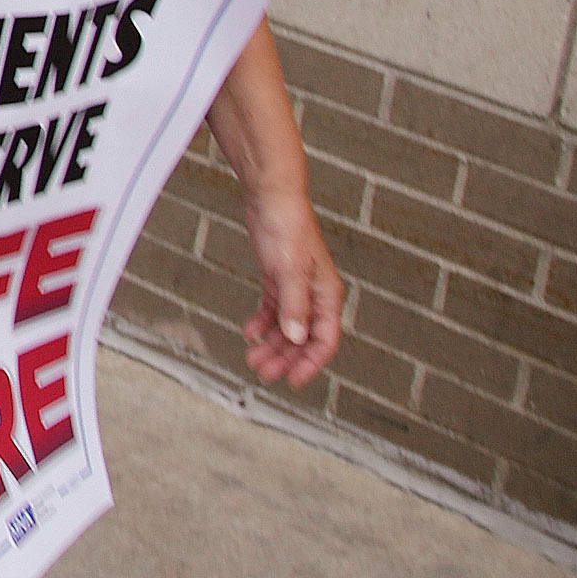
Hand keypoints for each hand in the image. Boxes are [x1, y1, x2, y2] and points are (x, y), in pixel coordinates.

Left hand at [238, 184, 342, 387]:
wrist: (271, 197)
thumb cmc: (287, 226)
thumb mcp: (289, 270)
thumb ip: (294, 305)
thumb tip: (298, 337)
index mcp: (327, 295)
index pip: (325, 340)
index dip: (310, 363)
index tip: (292, 381)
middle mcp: (315, 294)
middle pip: (304, 338)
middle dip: (285, 358)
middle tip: (262, 373)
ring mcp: (297, 287)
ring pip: (287, 326)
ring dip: (272, 344)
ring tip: (252, 359)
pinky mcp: (279, 279)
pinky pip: (274, 310)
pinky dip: (263, 323)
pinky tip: (249, 333)